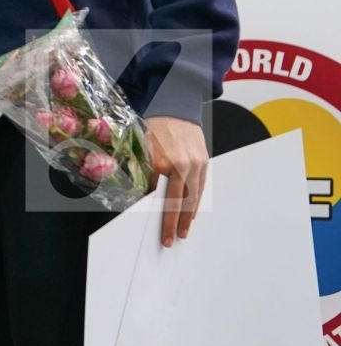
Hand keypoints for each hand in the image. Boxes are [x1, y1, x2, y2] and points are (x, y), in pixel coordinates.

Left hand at [146, 115, 208, 245]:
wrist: (174, 106)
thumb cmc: (154, 127)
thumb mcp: (141, 150)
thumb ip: (145, 175)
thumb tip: (146, 199)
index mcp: (165, 164)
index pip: (166, 202)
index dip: (166, 222)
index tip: (165, 237)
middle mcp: (184, 166)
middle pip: (184, 204)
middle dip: (178, 224)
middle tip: (175, 240)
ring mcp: (197, 164)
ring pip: (195, 197)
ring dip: (189, 215)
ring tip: (185, 230)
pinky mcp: (204, 161)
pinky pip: (201, 186)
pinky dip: (197, 201)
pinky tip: (192, 211)